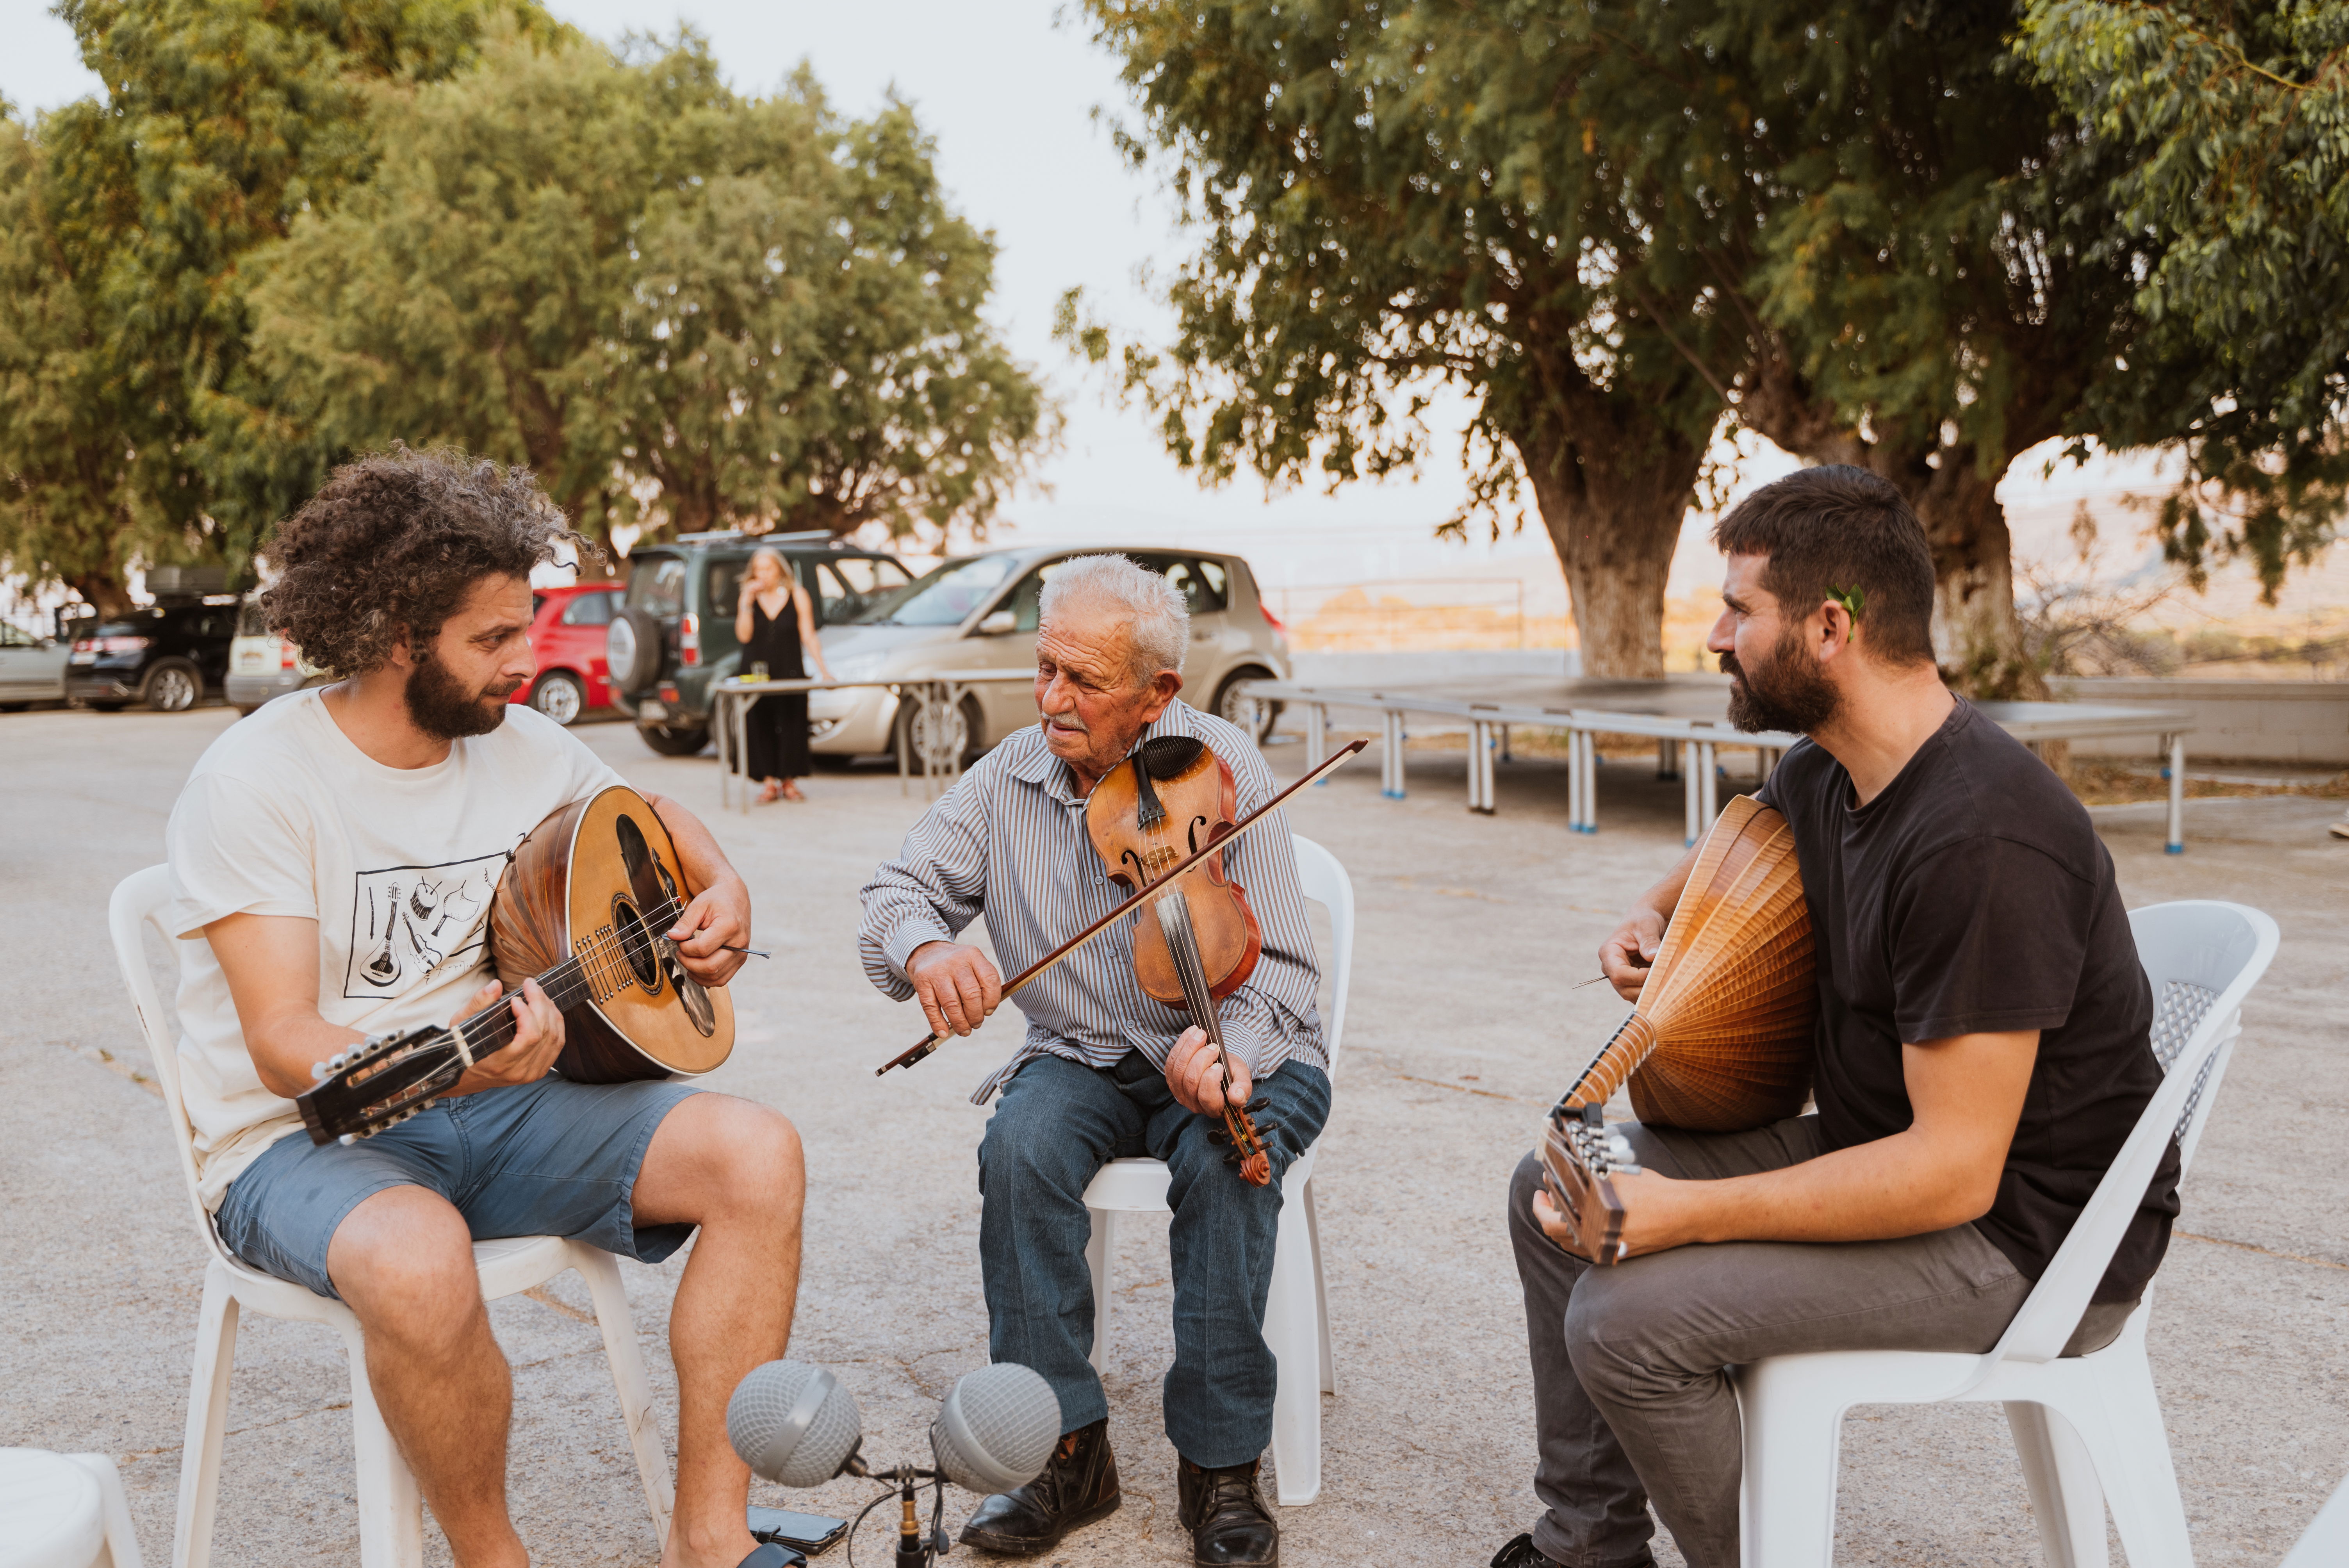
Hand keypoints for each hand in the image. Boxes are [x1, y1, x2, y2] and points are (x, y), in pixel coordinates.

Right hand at [448, 976, 564, 1093]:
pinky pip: (557, 1044)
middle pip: (544, 1033)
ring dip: (550, 1011)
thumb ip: (479, 1004)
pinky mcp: (539, 1070)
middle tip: (531, 985)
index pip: (529, 1037)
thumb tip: (496, 985)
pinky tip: (548, 1009)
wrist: (467, 1076)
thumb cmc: (464, 1048)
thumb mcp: (461, 1025)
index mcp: (499, 1063)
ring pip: (555, 1038)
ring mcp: (531, 1073)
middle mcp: (519, 1071)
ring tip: (539, 995)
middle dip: (540, 1003)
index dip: (527, 1013)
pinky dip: (556, 1024)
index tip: (515, 998)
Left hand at [667, 875, 751, 984]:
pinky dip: (707, 979)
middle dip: (688, 963)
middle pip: (710, 967)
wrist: (735, 898)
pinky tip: (696, 970)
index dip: (685, 948)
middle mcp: (739, 943)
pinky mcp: (740, 960)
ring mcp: (741, 953)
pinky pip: (723, 979)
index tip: (679, 940)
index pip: (702, 949)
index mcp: (729, 926)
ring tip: (687, 960)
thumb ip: (685, 923)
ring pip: (716, 977)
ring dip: (696, 973)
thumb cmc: (717, 900)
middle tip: (680, 952)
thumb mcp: (698, 905)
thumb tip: (672, 937)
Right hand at [907, 941, 1001, 1036]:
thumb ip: (982, 983)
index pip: (990, 980)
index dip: (992, 1000)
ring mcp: (937, 971)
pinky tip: (944, 1032)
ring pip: (952, 1004)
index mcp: (973, 955)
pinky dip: (938, 1023)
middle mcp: (955, 962)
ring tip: (964, 1030)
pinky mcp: (922, 981)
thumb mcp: (972, 964)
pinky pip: (931, 1007)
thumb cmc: (956, 965)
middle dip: (976, 1016)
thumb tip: (986, 1013)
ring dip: (960, 1023)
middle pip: (971, 995)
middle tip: (976, 1024)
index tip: (988, 1011)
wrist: (926, 951)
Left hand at [1166, 1025, 1249, 1116]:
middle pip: (1190, 1080)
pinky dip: (1181, 1045)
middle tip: (1213, 1047)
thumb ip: (1243, 1087)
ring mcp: (1179, 1092)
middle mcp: (1194, 1103)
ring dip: (1189, 1048)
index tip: (1219, 1065)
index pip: (1206, 1097)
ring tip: (1201, 1034)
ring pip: (1178, 1070)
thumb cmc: (1231, 1073)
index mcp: (1213, 1107)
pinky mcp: (1171, 1078)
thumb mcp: (1242, 1077)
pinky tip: (1191, 1033)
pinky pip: (1171, 1061)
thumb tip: (1236, 1097)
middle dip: (1201, 1059)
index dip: (1210, 1079)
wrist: (1221, 1064)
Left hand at [1531, 1168, 1685, 1261]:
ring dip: (1566, 1222)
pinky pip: (1591, 1246)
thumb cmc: (1650, 1192)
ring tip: (1568, 1200)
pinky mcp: (1621, 1256)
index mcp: (1592, 1227)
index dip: (1540, 1206)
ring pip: (1574, 1242)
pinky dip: (1583, 1230)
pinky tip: (1588, 1213)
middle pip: (1559, 1235)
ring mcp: (1609, 1253)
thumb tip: (1559, 1176)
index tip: (1540, 1191)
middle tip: (1551, 1193)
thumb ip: (1584, 1178)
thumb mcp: (1613, 1177)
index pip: (1550, 1223)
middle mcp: (1598, 1246)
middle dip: (1551, 1211)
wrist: (1684, 1214)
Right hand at [1599, 906, 1666, 1001]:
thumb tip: (1653, 956)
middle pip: (1624, 989)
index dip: (1639, 977)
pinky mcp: (1631, 982)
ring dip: (1651, 992)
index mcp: (1608, 952)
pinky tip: (1665, 982)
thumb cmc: (1644, 920)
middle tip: (1667, 978)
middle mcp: (1610, 967)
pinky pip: (1640, 995)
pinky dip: (1653, 992)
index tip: (1658, 971)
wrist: (1648, 921)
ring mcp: (1620, 977)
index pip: (1619, 974)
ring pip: (1633, 995)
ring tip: (1668, 979)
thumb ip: (1649, 941)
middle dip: (1646, 987)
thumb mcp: (1647, 926)